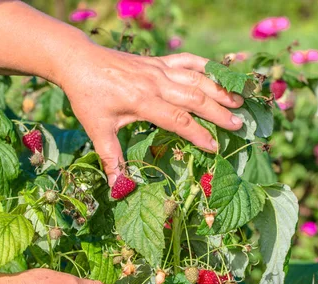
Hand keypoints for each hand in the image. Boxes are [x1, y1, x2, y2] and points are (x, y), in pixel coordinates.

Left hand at [58, 46, 244, 185]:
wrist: (78, 60)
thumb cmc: (87, 96)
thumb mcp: (97, 129)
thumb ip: (111, 158)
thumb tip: (117, 188)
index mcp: (142, 100)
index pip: (178, 119)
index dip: (198, 134)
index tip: (215, 147)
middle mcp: (155, 82)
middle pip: (194, 97)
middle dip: (218, 112)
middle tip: (238, 125)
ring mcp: (159, 69)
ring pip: (196, 78)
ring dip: (219, 89)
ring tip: (239, 101)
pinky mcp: (158, 61)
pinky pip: (187, 60)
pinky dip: (206, 65)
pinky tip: (221, 73)